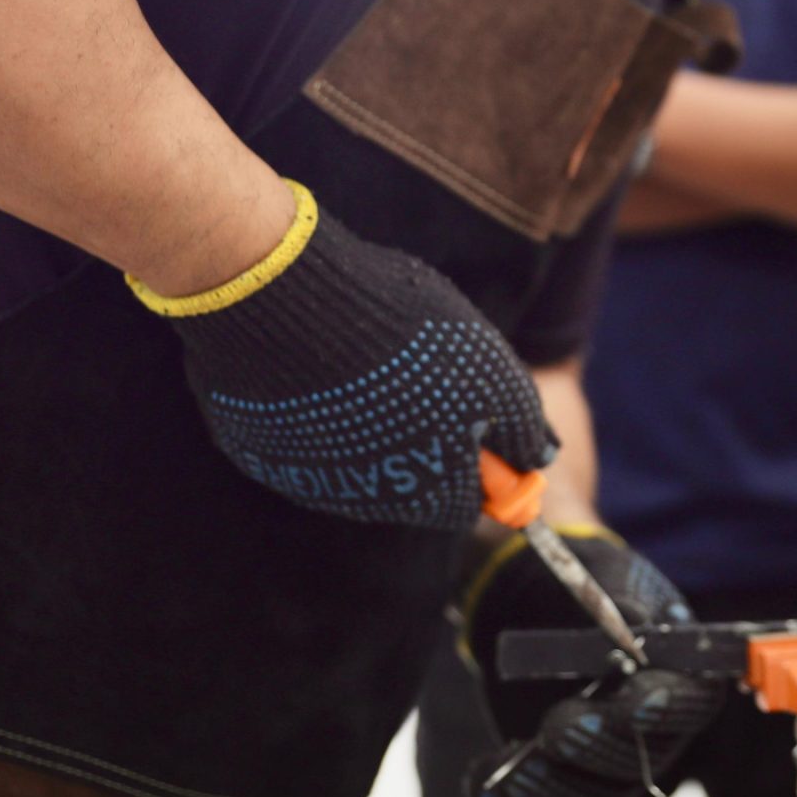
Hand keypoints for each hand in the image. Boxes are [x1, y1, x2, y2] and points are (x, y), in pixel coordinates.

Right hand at [131, 180, 554, 527]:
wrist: (285, 297)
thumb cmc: (402, 333)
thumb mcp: (491, 372)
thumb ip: (520, 423)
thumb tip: (536, 458)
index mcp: (427, 489)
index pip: (469, 499)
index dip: (481, 457)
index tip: (478, 412)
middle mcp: (364, 499)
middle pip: (411, 483)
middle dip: (425, 438)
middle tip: (422, 373)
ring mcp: (305, 478)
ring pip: (355, 463)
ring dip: (370, 425)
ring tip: (369, 357)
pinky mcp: (260, 451)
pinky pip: (300, 440)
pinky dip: (315, 411)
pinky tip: (316, 364)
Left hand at [461, 529, 725, 796]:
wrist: (541, 611)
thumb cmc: (586, 594)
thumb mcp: (606, 583)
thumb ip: (619, 604)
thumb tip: (633, 625)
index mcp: (680, 682)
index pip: (693, 705)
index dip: (669, 708)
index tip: (634, 697)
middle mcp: (651, 740)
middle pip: (638, 764)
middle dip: (598, 748)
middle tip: (560, 723)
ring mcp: (607, 775)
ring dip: (553, 791)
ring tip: (514, 770)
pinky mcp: (562, 796)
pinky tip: (481, 784)